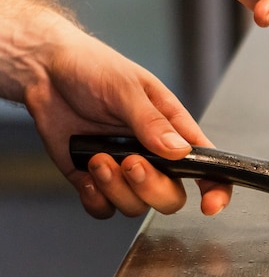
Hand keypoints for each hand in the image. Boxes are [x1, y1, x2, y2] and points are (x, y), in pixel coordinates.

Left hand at [1, 0, 231, 218]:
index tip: (209, 204)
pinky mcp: (94, 180)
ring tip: (97, 158)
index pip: (208, 167)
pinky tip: (86, 173)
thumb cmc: (93, 67)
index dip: (216, 190)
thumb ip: (152, 122)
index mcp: (173, 131)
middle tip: (129, 161)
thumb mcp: (127, 88)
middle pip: (171, 196)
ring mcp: (124, 171)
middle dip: (150, 187)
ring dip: (116, 188)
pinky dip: (95, 198)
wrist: (45, 70)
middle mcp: (154, 156)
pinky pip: (103, 208)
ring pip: (136, 206)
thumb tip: (180, 152)